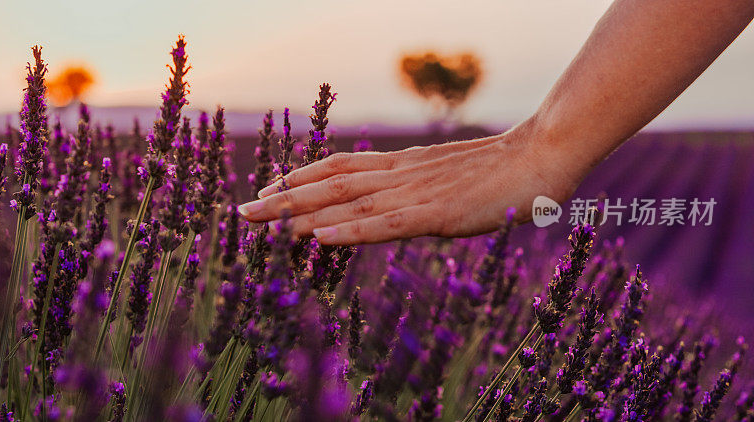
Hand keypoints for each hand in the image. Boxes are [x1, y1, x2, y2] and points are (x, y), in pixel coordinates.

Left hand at [238, 119, 585, 244]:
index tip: (269, 188)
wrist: (543, 155)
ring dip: (300, 213)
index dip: (301, 177)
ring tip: (261, 221)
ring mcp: (416, 194)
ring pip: (346, 202)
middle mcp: (400, 176)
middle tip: (242, 210)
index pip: (340, 166)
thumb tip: (402, 201)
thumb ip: (421, 186)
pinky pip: (384, 225)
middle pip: (330, 183)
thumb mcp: (449, 175)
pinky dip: (348, 232)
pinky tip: (317, 240)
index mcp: (403, 166)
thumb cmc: (503, 170)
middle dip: (284, 198)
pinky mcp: (437, 216)